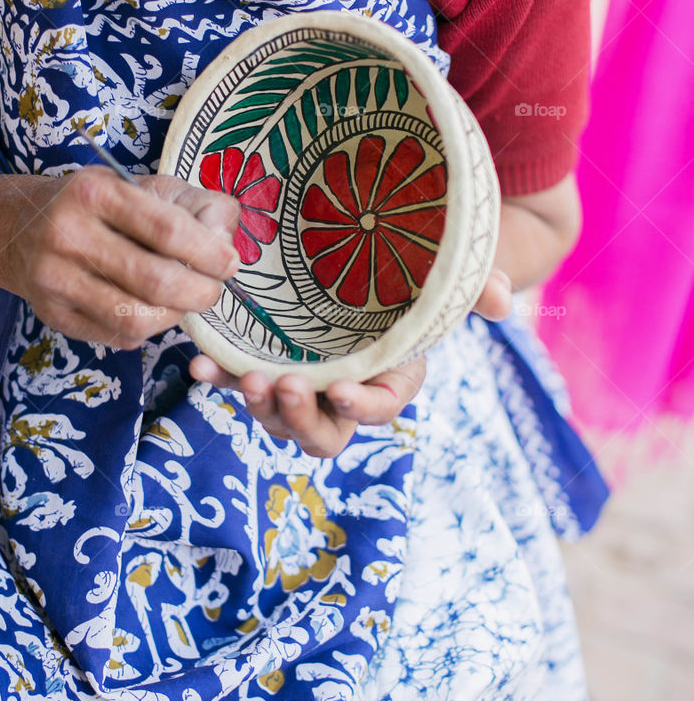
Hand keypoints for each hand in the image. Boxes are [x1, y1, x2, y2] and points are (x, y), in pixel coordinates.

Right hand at [3, 166, 239, 348]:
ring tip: (182, 302)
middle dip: (199, 293)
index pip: (167, 230)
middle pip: (154, 281)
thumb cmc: (102, 206)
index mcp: (97, 192)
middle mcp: (68, 233)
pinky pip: (115, 336)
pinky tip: (148, 310)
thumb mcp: (148, 187)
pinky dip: (145, 329)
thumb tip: (225, 244)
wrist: (21, 228)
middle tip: (212, 291)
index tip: (229, 264)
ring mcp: (55, 278)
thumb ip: (198, 206)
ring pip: (135, 318)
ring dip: (174, 317)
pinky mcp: (52, 314)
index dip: (208, 253)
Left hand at [189, 265, 511, 455]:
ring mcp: (305, 385)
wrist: (379, 267)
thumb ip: (477, 288)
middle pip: (326, 433)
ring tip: (241, 378)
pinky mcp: (268, 366)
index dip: (363, 406)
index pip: (383, 407)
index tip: (341, 389)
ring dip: (258, 406)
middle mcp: (347, 394)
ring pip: (281, 418)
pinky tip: (198, 363)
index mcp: (393, 378)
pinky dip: (219, 378)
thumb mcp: (448, 280)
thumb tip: (503, 301)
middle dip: (301, 418)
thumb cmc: (418, 281)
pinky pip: (241, 382)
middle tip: (281, 387)